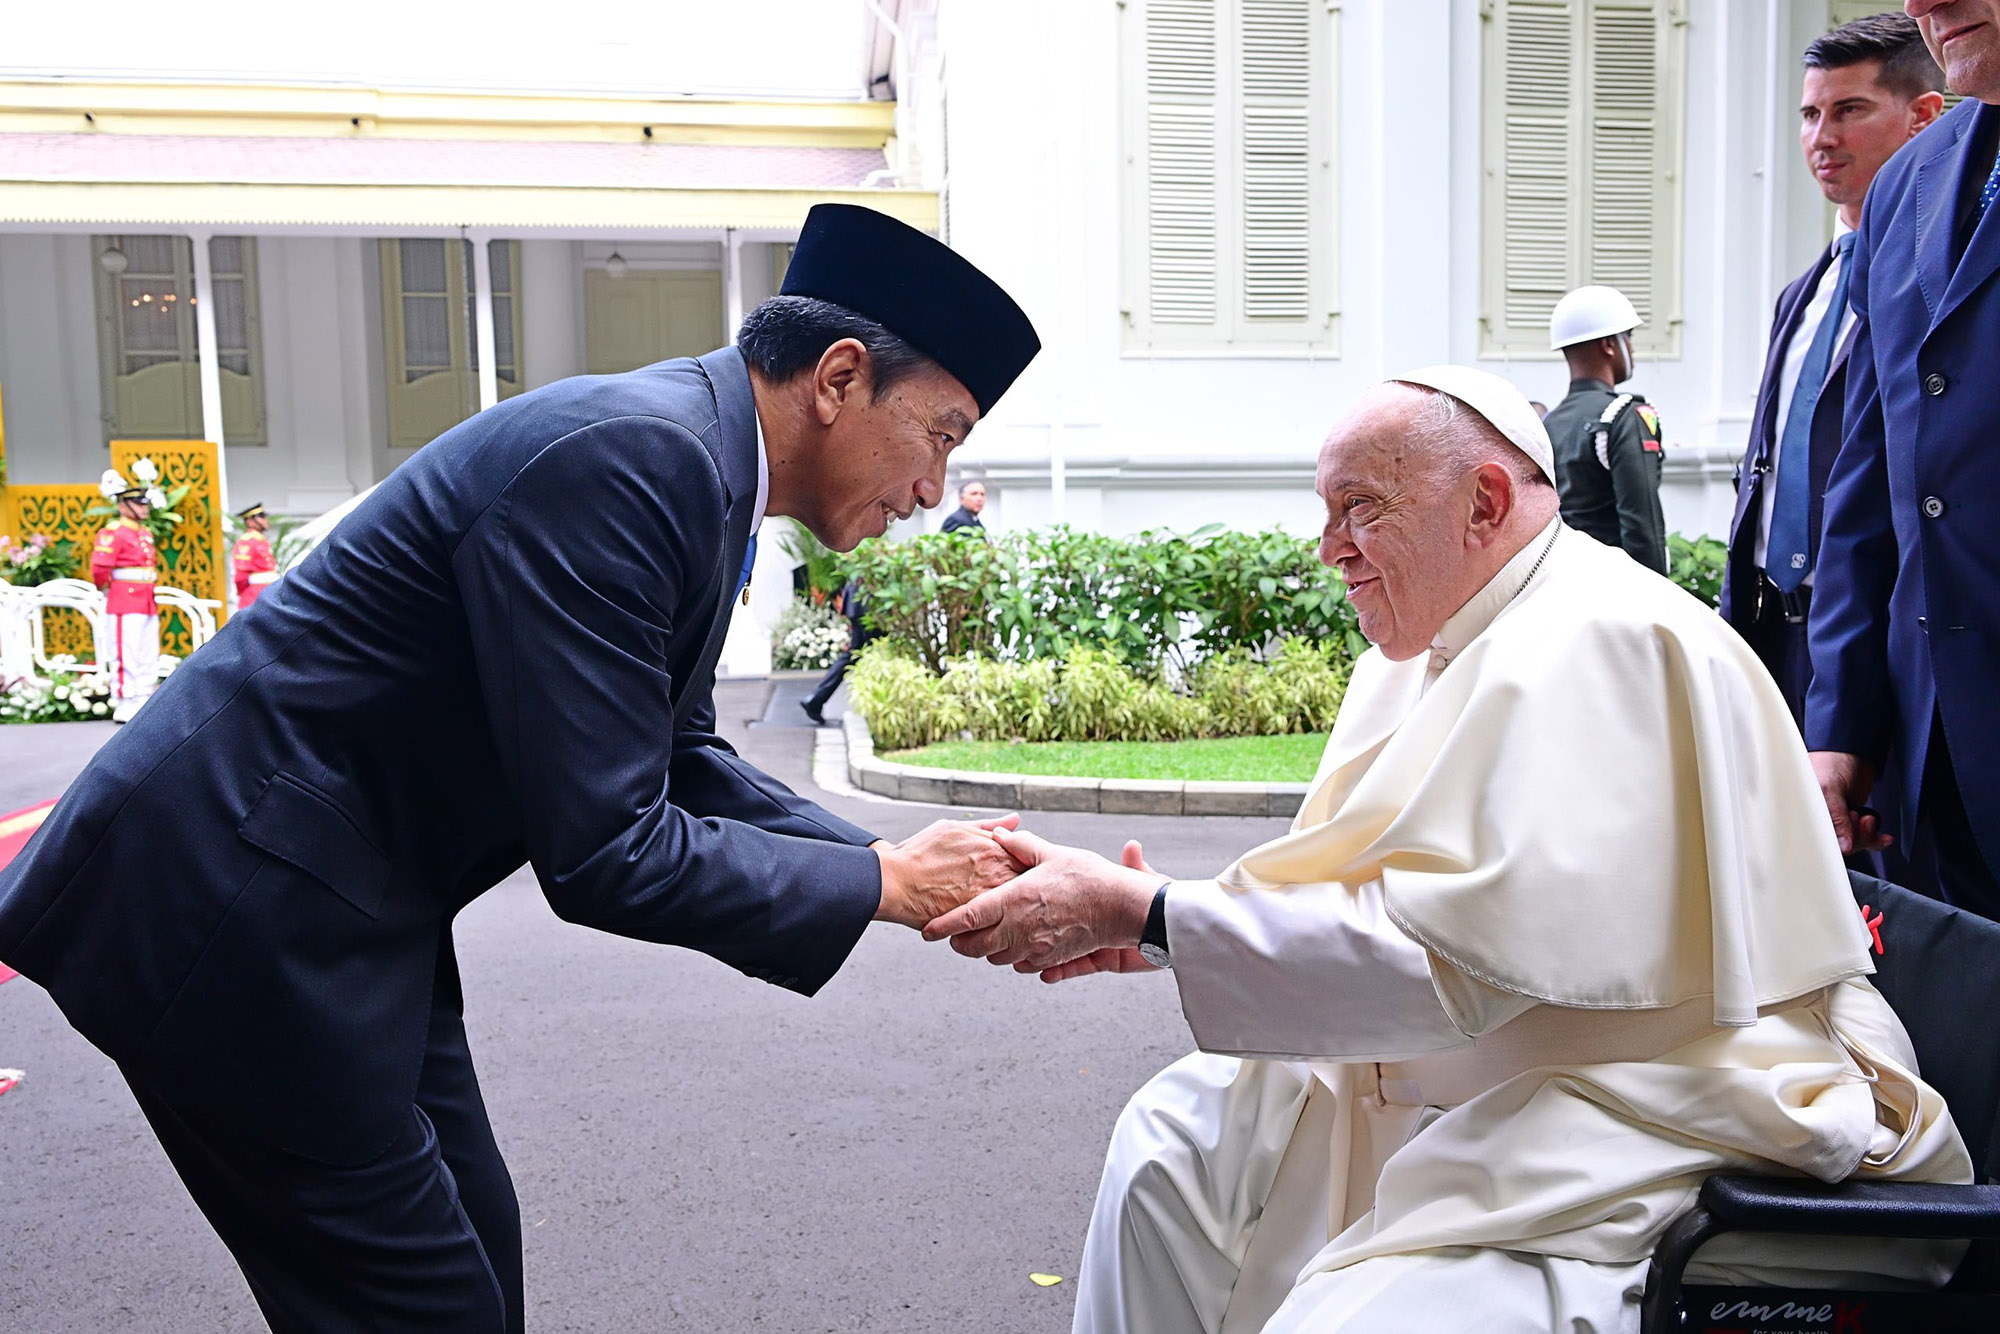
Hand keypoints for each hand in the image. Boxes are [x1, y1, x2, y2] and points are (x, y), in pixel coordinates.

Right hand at [872, 814, 1023, 927]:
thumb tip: (1015, 819)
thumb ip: (989, 826)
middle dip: (1031, 889)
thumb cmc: (921, 854)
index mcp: (996, 850)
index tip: (1032, 873)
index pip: (1032, 859)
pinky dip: (1003, 923)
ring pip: (1019, 906)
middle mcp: (997, 873)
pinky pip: (1001, 924)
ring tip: (1014, 910)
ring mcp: (989, 899)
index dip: (1034, 867)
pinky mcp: (978, 921)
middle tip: (1029, 894)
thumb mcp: (955, 829)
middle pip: (1031, 885)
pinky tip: (996, 923)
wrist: (895, 883)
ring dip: (1019, 907)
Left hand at [921, 828, 1158, 971]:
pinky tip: (1015, 945)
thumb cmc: (1088, 876)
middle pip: (974, 947)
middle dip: (960, 943)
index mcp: (1014, 900)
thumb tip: (998, 834)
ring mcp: (1035, 948)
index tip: (926, 932)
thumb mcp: (1052, 853)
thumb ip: (1021, 845)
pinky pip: (1020, 966)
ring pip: (995, 959)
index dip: (943, 927)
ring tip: (984, 937)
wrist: (1121, 907)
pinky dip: (1011, 958)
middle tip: (954, 936)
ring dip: (985, 951)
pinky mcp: (1050, 959)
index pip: (967, 918)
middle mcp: (1019, 928)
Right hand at [1809, 751, 1891, 854]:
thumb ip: (1837, 818)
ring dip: (1866, 836)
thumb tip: (1844, 845)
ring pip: (1853, 842)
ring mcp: (1838, 819)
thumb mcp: (1830, 789)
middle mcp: (1821, 818)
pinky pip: (1865, 837)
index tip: (1846, 839)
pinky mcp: (1853, 818)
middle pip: (1838, 844)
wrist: (1853, 749)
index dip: (1835, 843)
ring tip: (1868, 820)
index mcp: (1806, 813)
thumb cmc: (1831, 761)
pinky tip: (1883, 837)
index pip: (1817, 840)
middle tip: (1858, 819)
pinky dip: (1876, 839)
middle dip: (1854, 837)